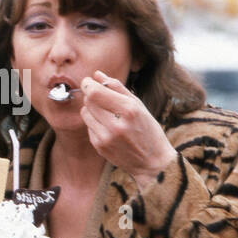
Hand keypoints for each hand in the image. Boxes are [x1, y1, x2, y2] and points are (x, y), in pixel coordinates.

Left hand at [78, 71, 175, 190]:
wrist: (152, 162)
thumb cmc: (148, 130)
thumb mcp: (139, 105)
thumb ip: (117, 87)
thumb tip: (97, 74)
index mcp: (129, 110)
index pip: (95, 92)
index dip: (88, 84)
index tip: (88, 81)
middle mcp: (116, 125)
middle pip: (88, 101)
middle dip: (91, 94)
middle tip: (100, 95)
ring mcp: (106, 138)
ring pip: (85, 113)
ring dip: (91, 108)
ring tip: (106, 112)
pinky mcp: (99, 147)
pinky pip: (88, 126)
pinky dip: (94, 122)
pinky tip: (108, 126)